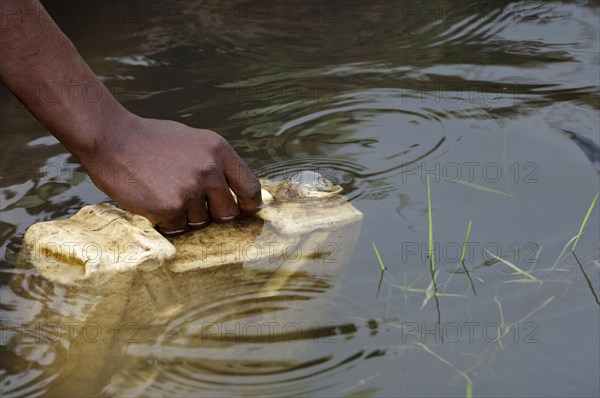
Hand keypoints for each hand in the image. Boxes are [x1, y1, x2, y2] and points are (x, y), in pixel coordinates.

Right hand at [80, 114, 261, 234]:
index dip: (249, 204)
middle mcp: (209, 170)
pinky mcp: (170, 207)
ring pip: (200, 222)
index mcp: (219, 151)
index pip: (250, 186)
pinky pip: (176, 227)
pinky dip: (166, 221)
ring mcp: (190, 189)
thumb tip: (230, 189)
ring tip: (164, 193)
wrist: (111, 138)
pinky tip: (152, 201)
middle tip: (194, 207)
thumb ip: (213, 163)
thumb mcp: (193, 141)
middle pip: (228, 212)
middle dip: (214, 215)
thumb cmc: (149, 140)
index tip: (245, 211)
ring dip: (185, 217)